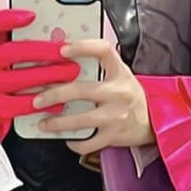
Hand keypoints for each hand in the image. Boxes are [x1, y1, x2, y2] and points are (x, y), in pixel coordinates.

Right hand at [0, 8, 80, 152]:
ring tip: (70, 73)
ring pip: (19, 78)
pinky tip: (59, 102)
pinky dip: (42, 103)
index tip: (32, 15)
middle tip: (66, 51)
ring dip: (48, 75)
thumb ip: (17, 44)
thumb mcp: (1, 58)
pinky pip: (21, 105)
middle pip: (11, 53)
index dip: (9, 19)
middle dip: (42, 51)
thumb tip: (54, 35)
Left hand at [31, 37, 154, 154]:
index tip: (61, 49)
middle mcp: (119, 92)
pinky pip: (89, 142)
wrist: (153, 121)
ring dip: (57, 123)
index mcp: (120, 72)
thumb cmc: (129, 95)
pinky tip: (67, 139)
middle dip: (54, 95)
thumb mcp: (121, 75)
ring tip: (43, 123)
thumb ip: (99, 68)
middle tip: (37, 99)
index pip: (103, 50)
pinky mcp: (114, 136)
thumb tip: (63, 58)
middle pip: (81, 90)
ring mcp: (116, 116)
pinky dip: (75, 143)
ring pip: (81, 120)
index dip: (82, 47)